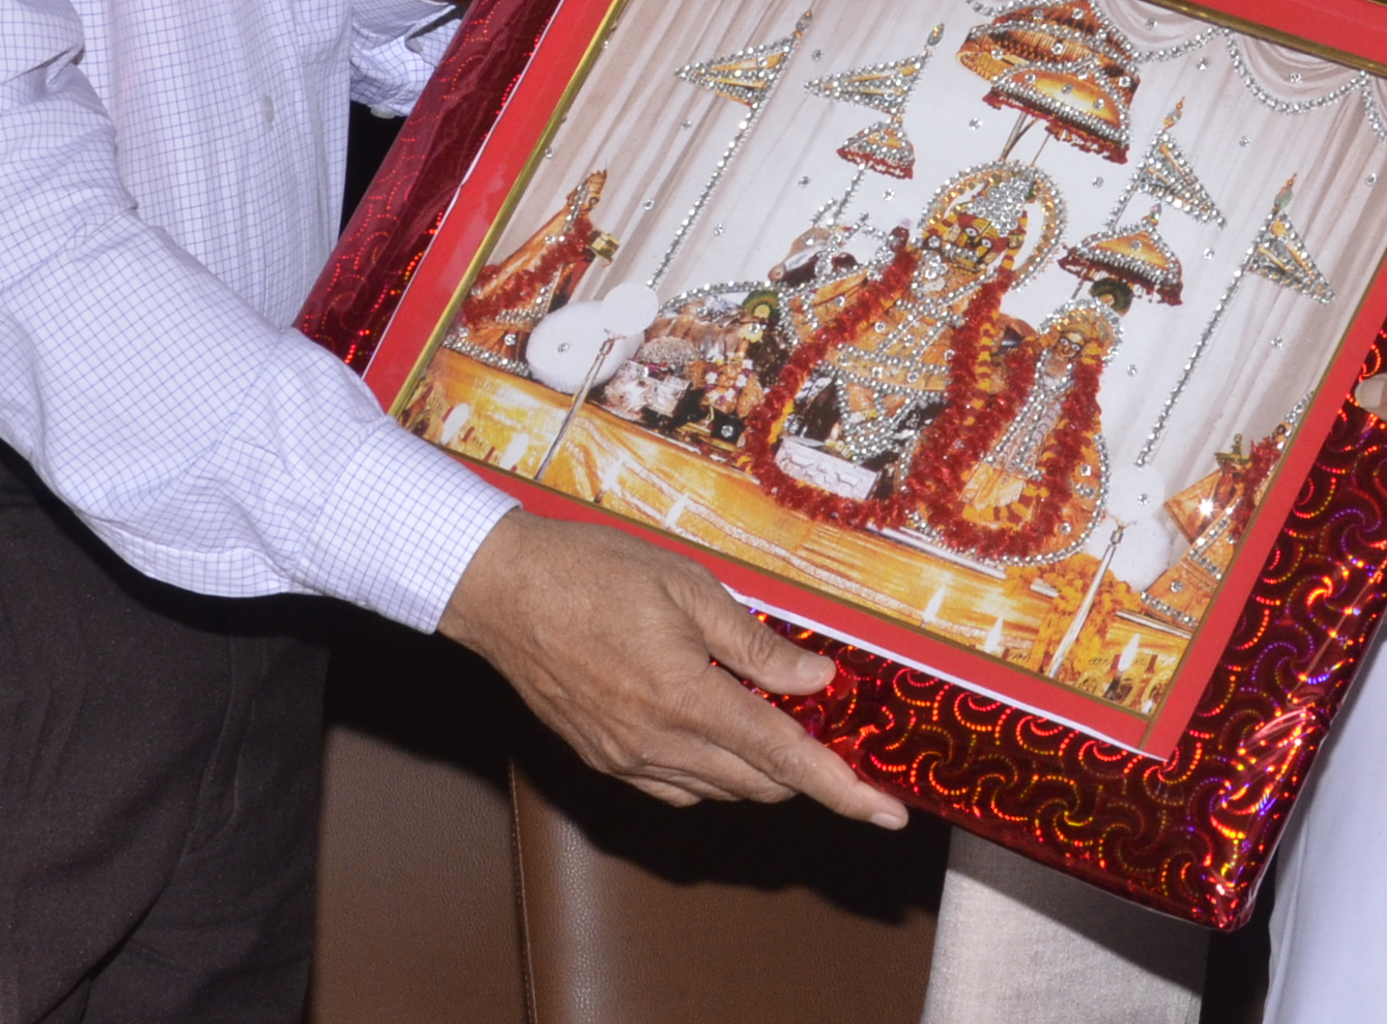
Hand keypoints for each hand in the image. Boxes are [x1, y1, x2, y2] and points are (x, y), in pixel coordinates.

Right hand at [437, 508, 904, 825]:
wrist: (500, 590)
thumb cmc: (592, 572)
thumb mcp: (688, 588)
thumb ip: (755, 644)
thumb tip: (816, 682)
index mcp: (686, 698)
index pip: (784, 759)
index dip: (843, 791)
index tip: (887, 815)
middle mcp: (657, 744)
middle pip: (758, 784)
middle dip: (803, 770)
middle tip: (828, 730)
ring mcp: (625, 759)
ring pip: (718, 790)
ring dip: (757, 770)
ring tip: (773, 721)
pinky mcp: (601, 760)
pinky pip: (675, 788)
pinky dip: (711, 772)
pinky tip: (714, 733)